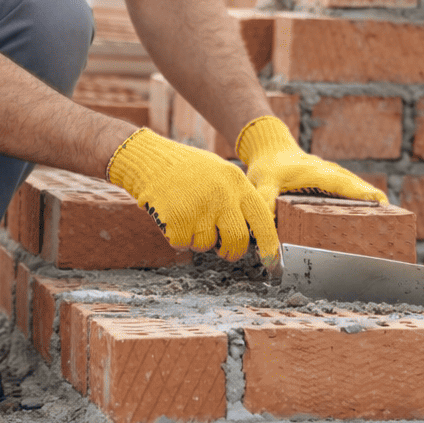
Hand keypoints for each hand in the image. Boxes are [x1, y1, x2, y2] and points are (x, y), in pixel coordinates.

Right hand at [107, 128, 280, 267]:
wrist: (151, 160)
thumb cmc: (187, 169)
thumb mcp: (220, 173)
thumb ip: (237, 199)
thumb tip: (252, 233)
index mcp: (237, 183)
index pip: (262, 220)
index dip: (270, 245)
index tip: (272, 263)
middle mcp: (223, 196)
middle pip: (237, 241)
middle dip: (230, 252)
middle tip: (223, 250)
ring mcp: (201, 208)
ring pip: (206, 245)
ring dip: (197, 238)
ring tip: (187, 214)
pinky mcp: (179, 220)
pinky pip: (184, 244)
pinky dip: (177, 237)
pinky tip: (173, 215)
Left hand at [236, 115, 388, 210]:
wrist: (271, 146)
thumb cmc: (268, 166)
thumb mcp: (262, 183)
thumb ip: (265, 202)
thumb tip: (267, 225)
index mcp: (315, 172)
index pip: (342, 183)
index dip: (360, 193)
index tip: (380, 202)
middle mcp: (328, 171)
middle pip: (355, 185)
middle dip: (373, 199)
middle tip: (393, 216)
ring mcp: (331, 173)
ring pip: (355, 185)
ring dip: (370, 198)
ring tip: (389, 217)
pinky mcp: (331, 177)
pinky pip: (350, 186)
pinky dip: (362, 196)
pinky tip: (371, 211)